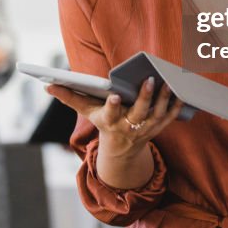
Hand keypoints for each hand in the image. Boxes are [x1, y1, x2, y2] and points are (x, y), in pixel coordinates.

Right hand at [47, 77, 182, 158]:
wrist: (121, 148)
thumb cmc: (102, 121)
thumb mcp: (86, 111)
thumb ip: (69, 97)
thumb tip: (47, 86)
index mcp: (109, 121)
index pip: (110, 114)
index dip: (113, 106)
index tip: (115, 96)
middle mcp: (128, 127)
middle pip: (138, 113)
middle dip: (144, 98)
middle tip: (149, 79)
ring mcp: (145, 130)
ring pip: (156, 115)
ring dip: (163, 99)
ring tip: (168, 81)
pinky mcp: (157, 129)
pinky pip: (169, 118)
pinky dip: (175, 107)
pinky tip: (180, 93)